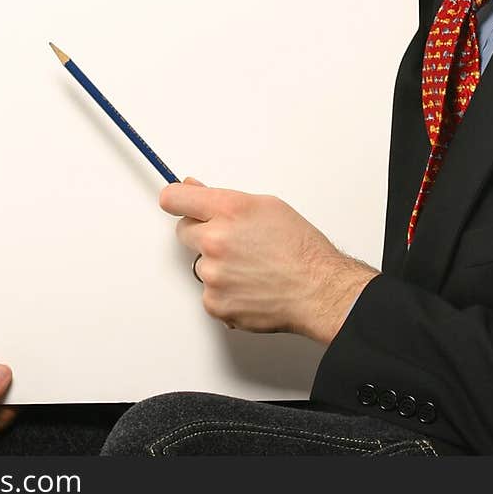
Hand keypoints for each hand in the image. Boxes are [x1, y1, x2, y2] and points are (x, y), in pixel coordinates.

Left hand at [161, 177, 377, 342]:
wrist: (318, 289)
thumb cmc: (300, 248)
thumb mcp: (265, 206)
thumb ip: (223, 199)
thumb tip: (195, 190)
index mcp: (227, 209)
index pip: (174, 198)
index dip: (176, 199)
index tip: (177, 202)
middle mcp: (215, 240)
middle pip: (183, 231)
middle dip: (202, 233)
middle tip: (234, 242)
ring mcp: (212, 274)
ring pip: (200, 264)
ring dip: (217, 266)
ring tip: (251, 268)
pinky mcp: (214, 303)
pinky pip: (208, 292)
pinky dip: (224, 292)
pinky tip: (249, 287)